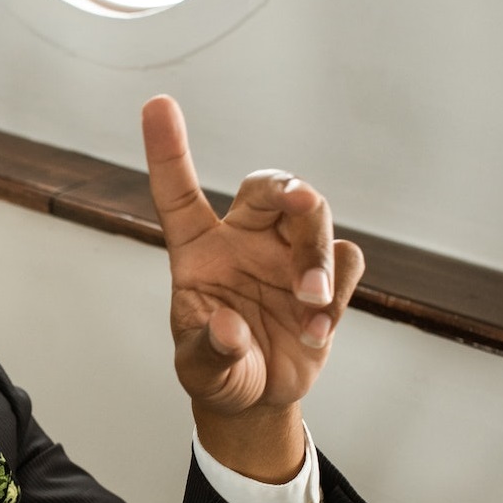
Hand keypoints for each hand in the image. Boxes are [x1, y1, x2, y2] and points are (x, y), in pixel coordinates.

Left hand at [142, 95, 363, 480]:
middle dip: (287, 189)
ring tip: (309, 303)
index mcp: (198, 251)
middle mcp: (244, 240)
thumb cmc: (218, 369)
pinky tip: (316, 331)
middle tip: (302, 202)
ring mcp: (288, 255)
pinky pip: (346, 260)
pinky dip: (339, 291)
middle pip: (267, 188)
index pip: (178, 193)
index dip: (167, 150)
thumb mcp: (201, 370)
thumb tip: (229, 328)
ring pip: (313, 217)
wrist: (259, 397)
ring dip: (317, 254)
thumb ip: (210, 351)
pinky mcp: (327, 277)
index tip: (157, 104)